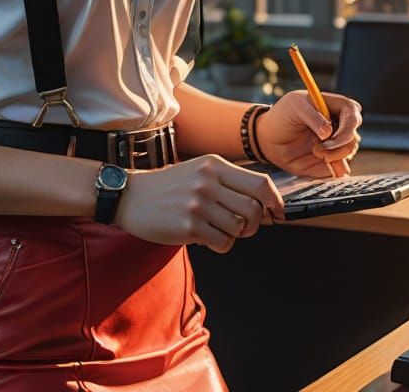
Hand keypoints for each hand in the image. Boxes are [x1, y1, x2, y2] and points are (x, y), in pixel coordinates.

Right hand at [114, 154, 285, 253]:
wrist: (131, 196)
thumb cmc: (168, 187)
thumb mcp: (198, 171)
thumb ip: (227, 181)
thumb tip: (263, 203)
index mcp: (213, 164)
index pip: (260, 183)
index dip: (275, 201)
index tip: (278, 212)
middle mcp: (208, 181)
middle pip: (254, 209)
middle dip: (254, 224)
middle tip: (242, 226)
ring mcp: (199, 203)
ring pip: (240, 228)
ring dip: (233, 234)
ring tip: (216, 228)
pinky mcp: (190, 226)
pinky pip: (223, 243)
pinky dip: (220, 244)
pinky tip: (204, 236)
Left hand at [255, 90, 361, 177]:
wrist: (270, 138)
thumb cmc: (283, 115)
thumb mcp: (294, 106)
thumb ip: (312, 116)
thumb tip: (329, 132)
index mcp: (334, 106)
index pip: (353, 112)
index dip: (348, 125)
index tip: (333, 135)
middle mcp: (339, 125)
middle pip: (353, 136)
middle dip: (338, 145)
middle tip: (318, 148)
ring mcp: (337, 143)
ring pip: (349, 152)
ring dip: (333, 155)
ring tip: (314, 151)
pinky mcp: (332, 160)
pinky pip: (342, 168)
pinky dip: (335, 168)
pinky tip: (321, 162)